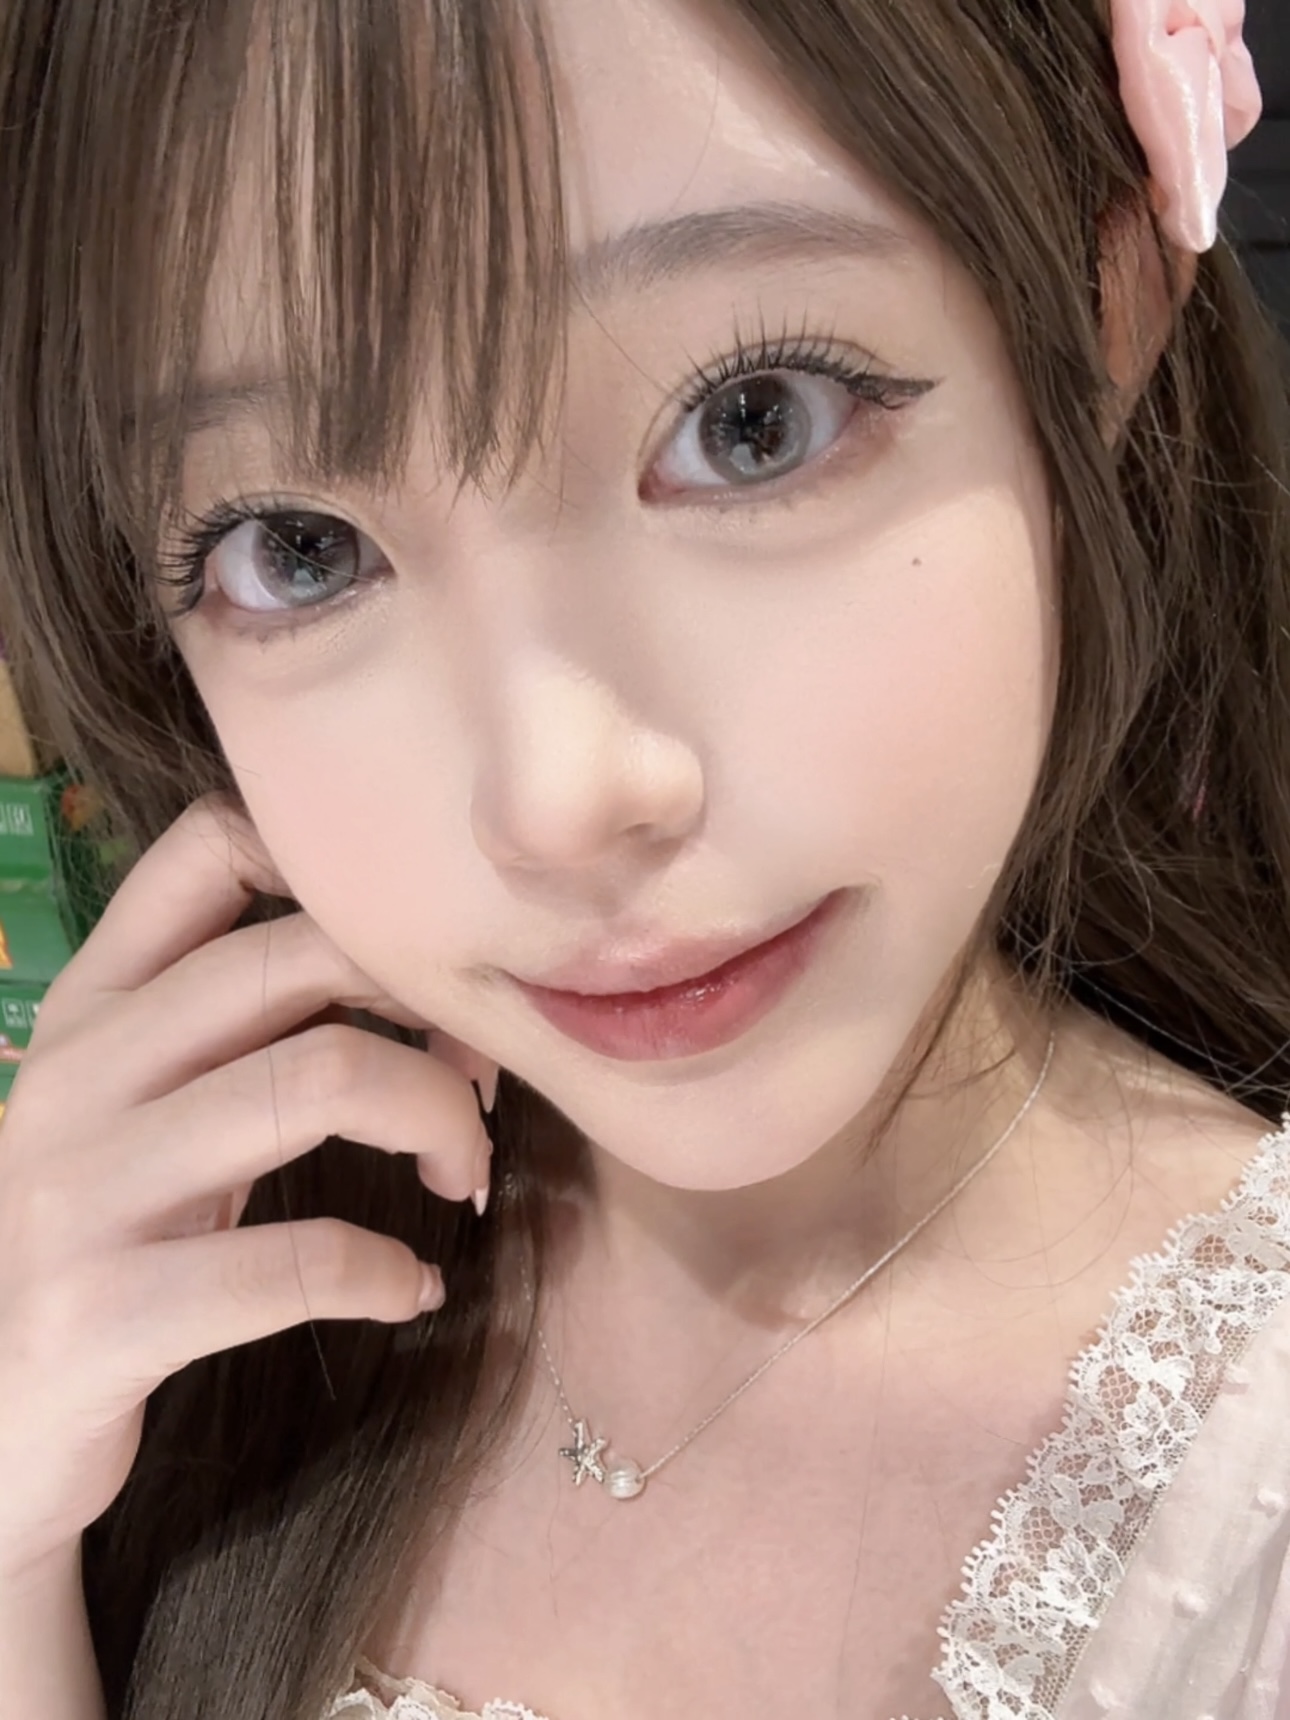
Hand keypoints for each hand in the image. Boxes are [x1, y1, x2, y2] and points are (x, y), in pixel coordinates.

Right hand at [0, 794, 491, 1582]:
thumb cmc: (91, 1247)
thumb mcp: (137, 1113)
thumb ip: (230, 1030)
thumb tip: (410, 975)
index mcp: (91, 1007)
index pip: (209, 848)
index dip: (344, 874)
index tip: (425, 962)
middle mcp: (78, 1073)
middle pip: (303, 956)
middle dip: (434, 1010)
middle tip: (481, 1083)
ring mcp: (81, 1191)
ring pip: (322, 1077)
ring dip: (436, 1122)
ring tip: (461, 1177)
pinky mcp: (104, 1314)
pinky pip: (298, 1262)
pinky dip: (389, 1272)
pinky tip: (410, 1290)